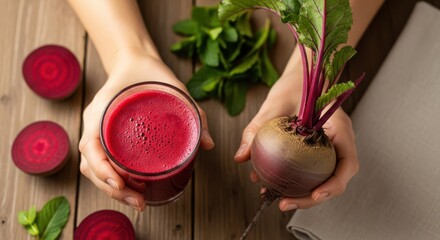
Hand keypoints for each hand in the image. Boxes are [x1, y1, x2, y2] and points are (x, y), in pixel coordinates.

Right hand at [79, 51, 214, 210]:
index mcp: (102, 109)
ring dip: (112, 190)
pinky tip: (133, 189)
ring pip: (93, 169)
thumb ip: (194, 112)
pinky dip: (113, 180)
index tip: (121, 183)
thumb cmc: (151, 73)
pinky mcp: (105, 137)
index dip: (102, 169)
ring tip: (138, 201)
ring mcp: (97, 131)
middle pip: (90, 165)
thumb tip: (208, 145)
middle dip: (112, 189)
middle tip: (139, 202)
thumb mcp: (175, 87)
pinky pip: (102, 163)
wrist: (134, 62)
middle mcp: (95, 123)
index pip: (90, 145)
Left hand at [235, 74, 358, 210]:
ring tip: (275, 198)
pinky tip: (271, 183)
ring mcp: (329, 146)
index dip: (335, 184)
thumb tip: (241, 156)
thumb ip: (258, 128)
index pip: (348, 164)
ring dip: (301, 192)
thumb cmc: (295, 83)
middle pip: (334, 179)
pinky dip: (294, 180)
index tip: (315, 194)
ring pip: (321, 178)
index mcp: (339, 128)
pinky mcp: (316, 149)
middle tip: (284, 204)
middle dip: (311, 197)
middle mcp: (338, 141)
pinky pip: (309, 169)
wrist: (302, 75)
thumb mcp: (274, 103)